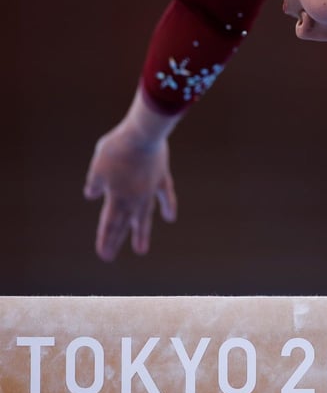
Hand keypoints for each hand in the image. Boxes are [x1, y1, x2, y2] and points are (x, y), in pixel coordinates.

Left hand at [84, 121, 177, 261]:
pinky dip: (168, 207)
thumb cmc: (116, 149)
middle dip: (117, 241)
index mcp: (116, 197)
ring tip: (141, 250)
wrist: (143, 135)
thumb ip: (94, 183)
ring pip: (145, 217)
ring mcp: (150, 191)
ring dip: (142, 233)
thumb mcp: (97, 166)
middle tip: (110, 257)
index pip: (109, 224)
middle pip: (125, 225)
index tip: (104, 255)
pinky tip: (170, 218)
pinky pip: (166, 196)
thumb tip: (91, 195)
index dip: (105, 240)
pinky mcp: (161, 178)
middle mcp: (134, 199)